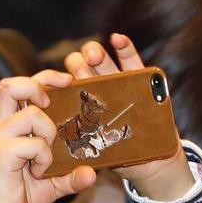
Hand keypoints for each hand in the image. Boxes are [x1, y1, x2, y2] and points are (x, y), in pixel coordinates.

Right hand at [0, 71, 95, 202]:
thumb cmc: (22, 194)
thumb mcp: (54, 182)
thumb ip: (73, 175)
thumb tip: (92, 173)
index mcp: (12, 124)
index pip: (20, 86)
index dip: (44, 78)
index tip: (67, 82)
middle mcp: (4, 126)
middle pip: (11, 85)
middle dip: (39, 84)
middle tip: (53, 102)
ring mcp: (1, 137)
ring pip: (31, 114)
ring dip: (49, 131)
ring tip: (47, 152)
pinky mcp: (2, 152)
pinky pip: (33, 144)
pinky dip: (44, 157)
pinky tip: (40, 172)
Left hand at [64, 34, 191, 200]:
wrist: (148, 163)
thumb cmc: (116, 155)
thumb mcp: (91, 148)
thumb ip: (76, 140)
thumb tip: (53, 138)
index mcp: (81, 103)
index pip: (65, 85)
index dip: (57, 80)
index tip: (57, 84)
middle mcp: (98, 89)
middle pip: (82, 68)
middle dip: (78, 64)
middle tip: (78, 69)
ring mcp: (117, 83)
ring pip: (102, 61)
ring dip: (95, 54)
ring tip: (93, 56)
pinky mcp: (140, 81)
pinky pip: (132, 61)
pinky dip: (125, 48)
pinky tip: (117, 38)